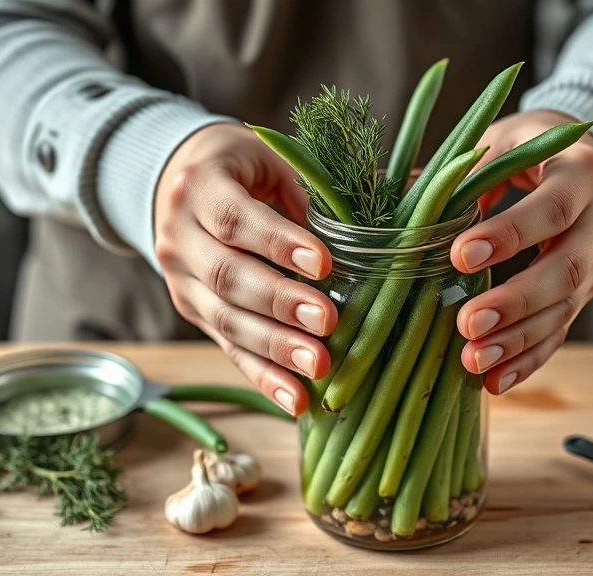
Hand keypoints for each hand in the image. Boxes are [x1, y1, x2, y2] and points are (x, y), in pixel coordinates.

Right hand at [155, 123, 337, 415]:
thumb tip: (414, 194)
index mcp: (198, 187)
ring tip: (318, 366)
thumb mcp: (275, 163)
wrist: (181, 188)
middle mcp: (178, 237)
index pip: (235, 219)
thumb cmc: (245, 170)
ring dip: (275, 347)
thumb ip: (322, 189)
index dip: (277, 243)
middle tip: (327, 321)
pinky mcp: (195, 315)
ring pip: (226, 320)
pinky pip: (229, 350)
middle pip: (227, 276)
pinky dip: (264, 377)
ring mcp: (181, 282)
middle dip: (280, 303)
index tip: (324, 264)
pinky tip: (297, 400)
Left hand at [451, 110, 592, 394]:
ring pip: (564, 310)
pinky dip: (528, 360)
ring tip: (474, 360)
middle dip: (516, 301)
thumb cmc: (532, 148)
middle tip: (468, 323)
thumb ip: (461, 171)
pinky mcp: (585, 293)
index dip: (510, 235)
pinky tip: (496, 381)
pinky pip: (560, 332)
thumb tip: (401, 200)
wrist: (584, 161)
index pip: (551, 209)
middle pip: (567, 270)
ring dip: (518, 341)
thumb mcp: (500, 142)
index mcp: (581, 174)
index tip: (460, 256)